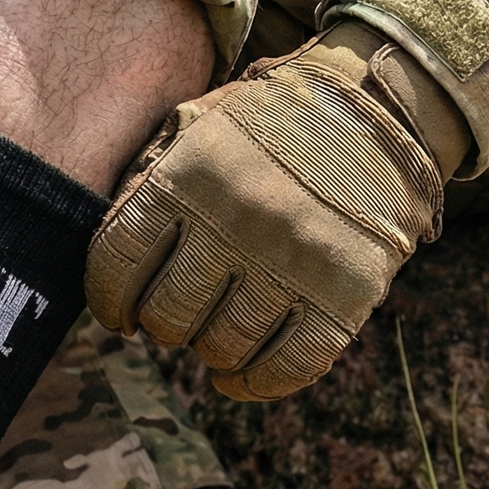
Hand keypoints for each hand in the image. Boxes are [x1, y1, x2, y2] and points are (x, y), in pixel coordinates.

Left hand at [84, 22, 469, 400]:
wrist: (379, 105)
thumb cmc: (266, 125)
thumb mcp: (195, 127)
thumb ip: (148, 184)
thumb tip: (111, 271)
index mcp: (189, 175)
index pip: (117, 263)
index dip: (109, 301)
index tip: (119, 315)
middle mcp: (239, 218)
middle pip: (168, 315)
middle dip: (163, 325)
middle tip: (175, 317)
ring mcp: (296, 259)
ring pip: (223, 347)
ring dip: (210, 350)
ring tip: (214, 332)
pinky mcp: (347, 292)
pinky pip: (288, 367)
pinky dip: (256, 383)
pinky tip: (239, 376)